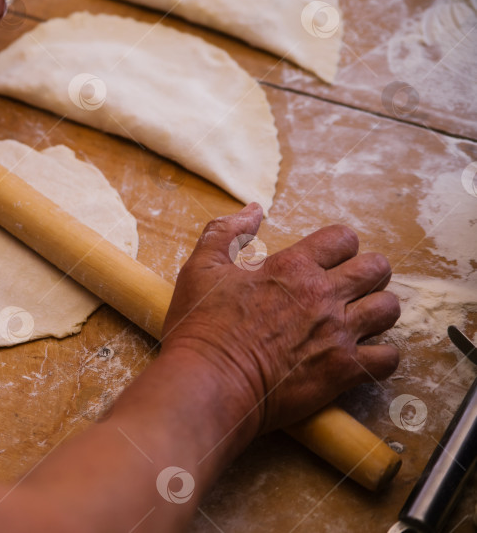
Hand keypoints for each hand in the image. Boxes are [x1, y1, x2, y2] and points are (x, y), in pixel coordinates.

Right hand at [162, 203, 400, 433]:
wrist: (209, 381)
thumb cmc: (201, 327)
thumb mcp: (201, 268)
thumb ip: (227, 232)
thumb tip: (254, 209)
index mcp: (293, 266)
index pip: (343, 238)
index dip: (339, 246)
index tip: (328, 260)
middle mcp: (323, 295)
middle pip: (376, 268)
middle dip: (368, 273)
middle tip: (349, 288)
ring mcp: (337, 333)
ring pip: (389, 308)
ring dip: (377, 311)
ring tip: (359, 320)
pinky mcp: (343, 371)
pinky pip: (388, 358)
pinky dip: (379, 357)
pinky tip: (361, 357)